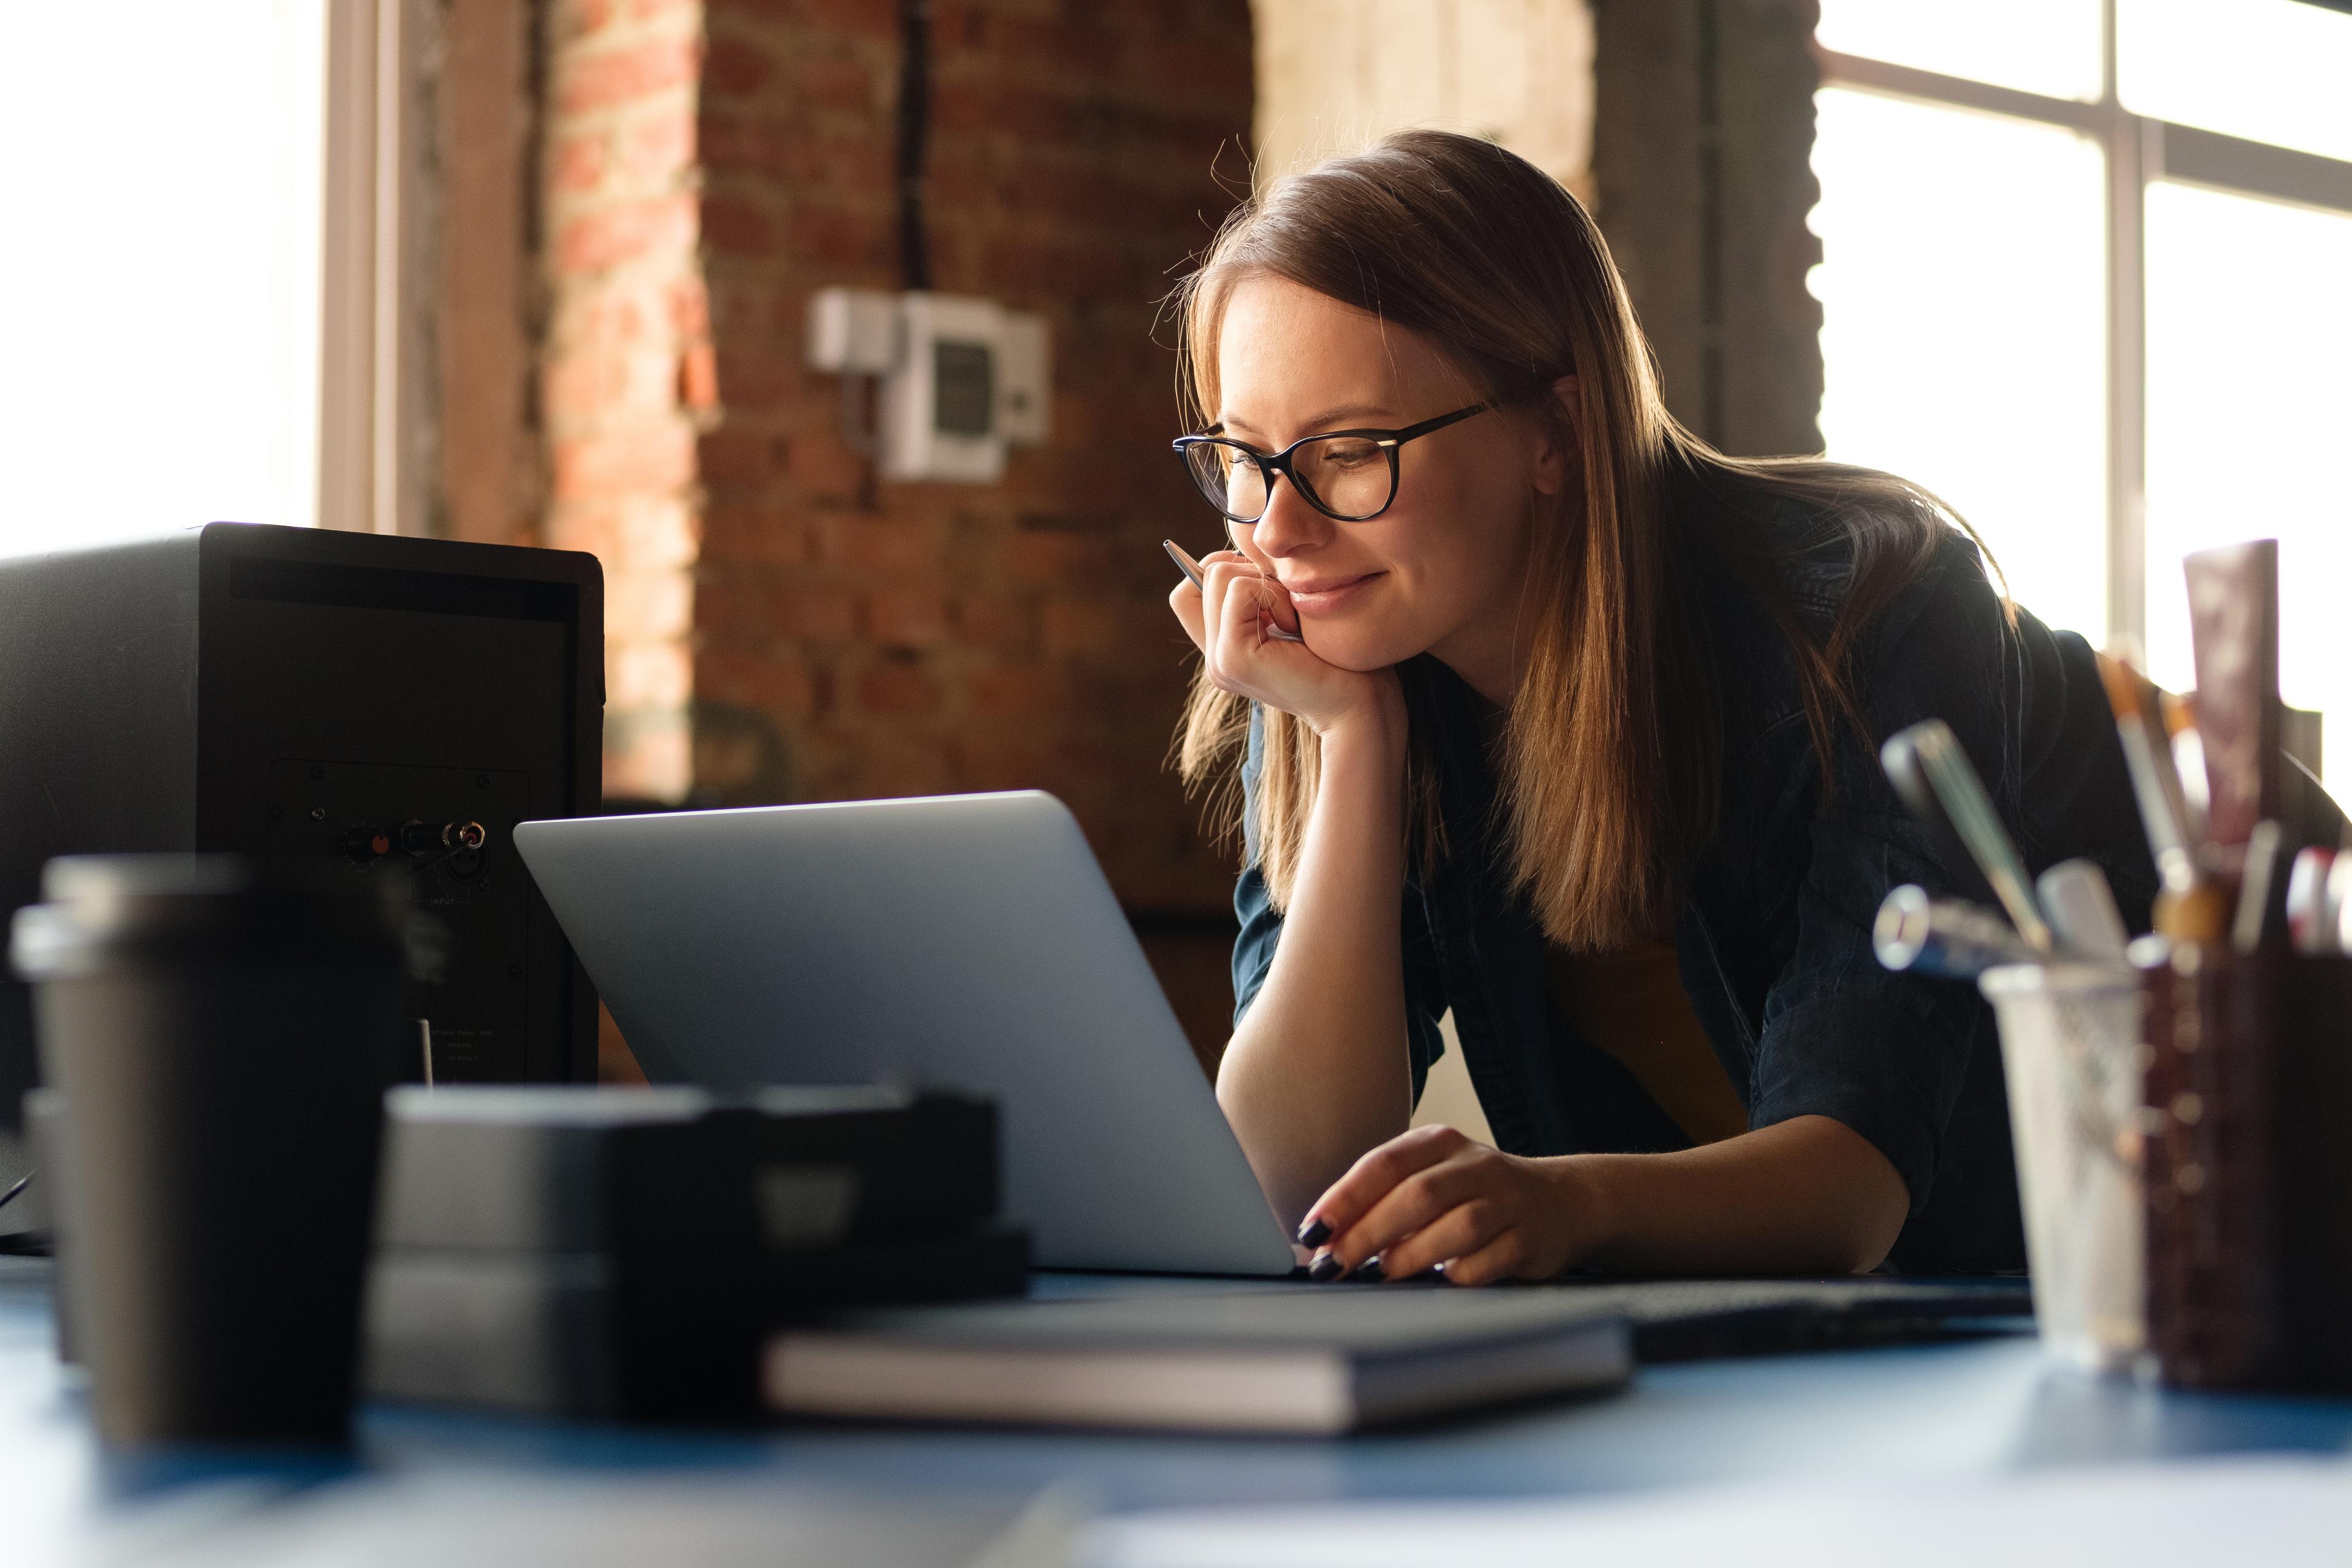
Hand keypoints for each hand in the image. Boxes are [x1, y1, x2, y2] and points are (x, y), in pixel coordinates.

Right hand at [1168, 550, 1394, 736]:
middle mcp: (1214, 657)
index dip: (1225, 570)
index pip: (1189, 591)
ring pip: (1219, 574)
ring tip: (1292, 620)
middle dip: (1254, 572)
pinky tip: (1294, 628)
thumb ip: (1261, 594)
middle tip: (1287, 607)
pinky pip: (1240, 590)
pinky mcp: (1232, 657)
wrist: (1359, 705)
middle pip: (1206, 572)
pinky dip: (1274, 596)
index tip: (1268, 586)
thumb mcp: (1292, 614)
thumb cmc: (1340, 657)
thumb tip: (1244, 551)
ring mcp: (1219, 660)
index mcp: (1225, 650)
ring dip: (1266, 584)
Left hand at [1297, 1125, 1603, 1285]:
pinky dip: (1459, 1274)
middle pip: (1416, 1195)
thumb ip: (1384, 1200)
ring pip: (1456, 1226)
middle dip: (1367, 1233)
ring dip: (1411, 1254)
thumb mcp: (1432, 1178)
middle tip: (1333, 1263)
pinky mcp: (1530, 1239)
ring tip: (1379, 1275)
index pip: (1383, 1164)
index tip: (1312, 1232)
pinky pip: (1491, 1260)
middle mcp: (1475, 1165)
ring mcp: (1508, 1201)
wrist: (1562, 1202)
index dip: (1344, 1199)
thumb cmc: (1476, 1194)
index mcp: (1440, 1144)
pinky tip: (1438, 1282)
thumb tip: (1323, 1240)